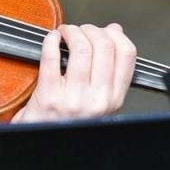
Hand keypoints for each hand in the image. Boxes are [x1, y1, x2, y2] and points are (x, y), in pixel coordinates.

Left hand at [12, 23, 135, 123]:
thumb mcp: (98, 99)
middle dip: (91, 30)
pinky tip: (52, 39)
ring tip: (65, 32)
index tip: (104, 31)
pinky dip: (51, 41)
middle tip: (81, 30)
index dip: (114, 35)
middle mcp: (97, 100)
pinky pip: (52, 56)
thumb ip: (109, 69)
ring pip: (81, 48)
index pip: (127, 55)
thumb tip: (115, 31)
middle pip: (104, 46)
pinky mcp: (49, 95)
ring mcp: (73, 98)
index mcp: (113, 100)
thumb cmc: (67, 119)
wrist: (42, 140)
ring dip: (72, 31)